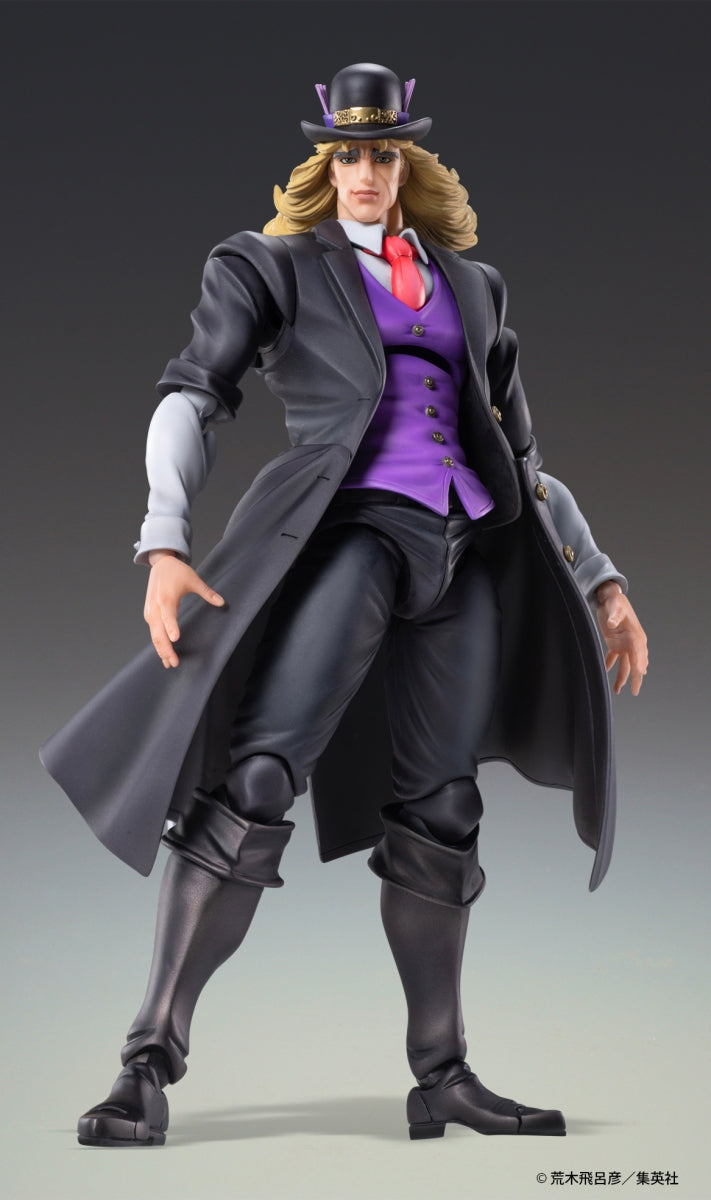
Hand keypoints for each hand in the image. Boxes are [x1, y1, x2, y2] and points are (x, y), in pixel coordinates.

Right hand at [144, 551, 224, 667]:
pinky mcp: (149, 614)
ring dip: (160, 649)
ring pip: (154, 635)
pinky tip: (164, 653)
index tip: (175, 639)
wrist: (161, 564)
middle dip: (166, 648)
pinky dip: (157, 643)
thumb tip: (222, 602)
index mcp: (166, 598)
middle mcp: (155, 607)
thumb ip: (207, 592)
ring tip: (169, 663)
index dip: (171, 627)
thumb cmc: (176, 571)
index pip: (168, 616)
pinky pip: (153, 632)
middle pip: (158, 632)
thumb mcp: (194, 579)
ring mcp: (150, 612)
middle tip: (175, 662)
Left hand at [595, 582, 647, 695]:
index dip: (639, 664)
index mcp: (635, 635)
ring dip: (623, 677)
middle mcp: (632, 642)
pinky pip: (615, 657)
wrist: (611, 599)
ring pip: (626, 664)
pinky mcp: (616, 643)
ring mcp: (625, 644)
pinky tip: (607, 672)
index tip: (640, 675)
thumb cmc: (615, 602)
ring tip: (617, 690)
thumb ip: (614, 616)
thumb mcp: (614, 607)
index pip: (638, 653)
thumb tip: (611, 623)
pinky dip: (611, 664)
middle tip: (635, 691)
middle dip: (636, 678)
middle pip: (636, 663)